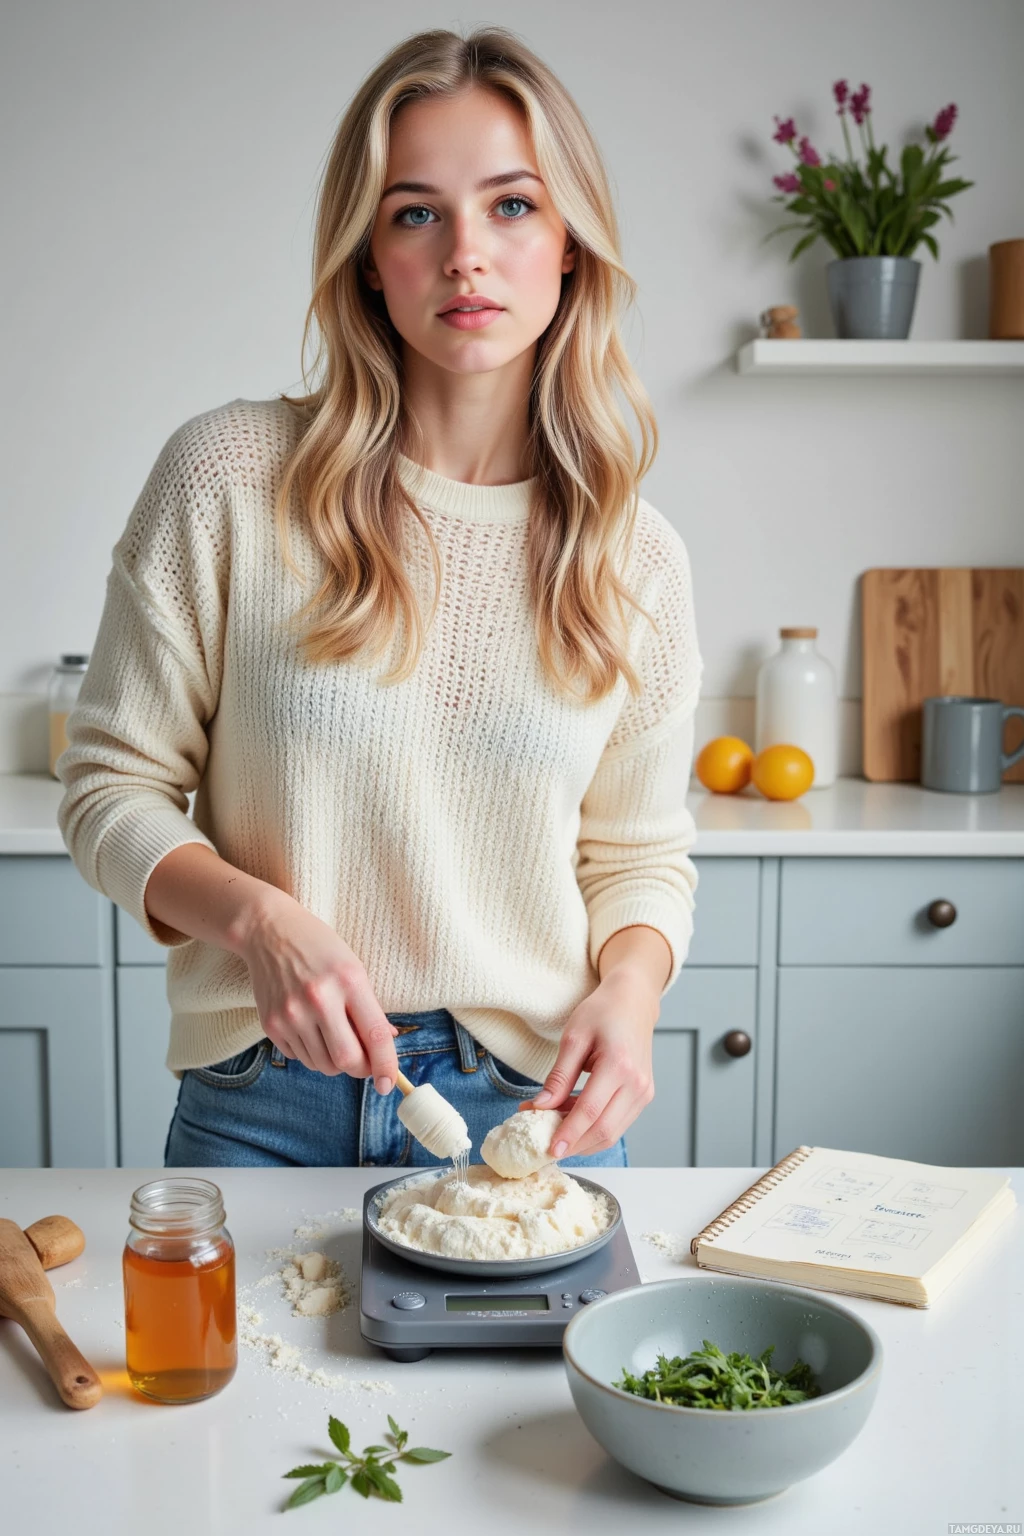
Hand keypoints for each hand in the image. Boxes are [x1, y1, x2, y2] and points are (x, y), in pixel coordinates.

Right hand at [237, 892, 399, 1089]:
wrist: (269, 931)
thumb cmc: (318, 947)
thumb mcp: (353, 968)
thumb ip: (369, 1007)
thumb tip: (387, 1043)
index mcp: (348, 981)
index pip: (374, 1035)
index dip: (386, 1065)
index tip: (388, 1084)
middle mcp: (319, 999)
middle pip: (346, 1060)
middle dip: (360, 1069)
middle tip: (364, 1062)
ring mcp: (291, 1014)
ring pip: (322, 1065)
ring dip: (335, 1063)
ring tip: (334, 1036)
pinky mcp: (271, 1024)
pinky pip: (299, 1057)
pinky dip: (312, 1053)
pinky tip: (310, 1028)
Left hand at [518, 967, 658, 1158]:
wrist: (633, 1002)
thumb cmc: (603, 1012)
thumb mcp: (573, 1038)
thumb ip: (558, 1076)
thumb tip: (540, 1107)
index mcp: (619, 1065)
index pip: (590, 1111)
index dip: (568, 1134)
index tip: (549, 1150)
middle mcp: (637, 1083)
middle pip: (604, 1130)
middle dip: (574, 1144)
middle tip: (546, 1147)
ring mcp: (644, 1092)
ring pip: (612, 1132)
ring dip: (583, 1139)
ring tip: (555, 1129)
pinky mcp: (643, 1096)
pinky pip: (618, 1123)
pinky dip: (594, 1128)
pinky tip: (573, 1120)